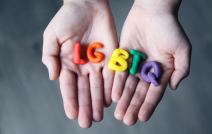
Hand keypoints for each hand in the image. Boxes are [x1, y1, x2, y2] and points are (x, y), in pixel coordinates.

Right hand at [42, 0, 116, 127]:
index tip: (72, 114)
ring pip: (98, 86)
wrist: (88, 5)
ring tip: (99, 116)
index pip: (69, 86)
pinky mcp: (111, 57)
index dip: (70, 100)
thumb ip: (50, 56)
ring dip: (99, 101)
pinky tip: (111, 100)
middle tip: (87, 122)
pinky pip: (111, 75)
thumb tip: (53, 77)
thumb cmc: (67, 18)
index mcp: (68, 63)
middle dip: (86, 106)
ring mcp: (98, 63)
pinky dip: (111, 87)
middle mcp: (83, 67)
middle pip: (84, 90)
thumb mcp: (52, 36)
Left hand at [112, 0, 190, 125]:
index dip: (148, 105)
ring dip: (123, 99)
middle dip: (133, 106)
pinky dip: (116, 84)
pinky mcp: (123, 56)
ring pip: (127, 85)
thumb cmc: (169, 28)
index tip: (142, 117)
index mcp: (161, 70)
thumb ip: (181, 70)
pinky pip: (119, 72)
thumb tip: (172, 88)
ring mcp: (134, 64)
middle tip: (127, 120)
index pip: (154, 92)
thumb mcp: (182, 50)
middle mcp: (146, 70)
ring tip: (119, 113)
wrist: (153, 11)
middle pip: (139, 92)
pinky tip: (113, 95)